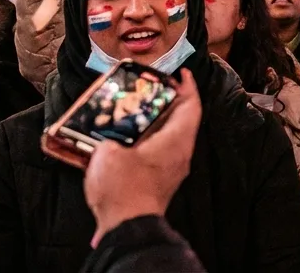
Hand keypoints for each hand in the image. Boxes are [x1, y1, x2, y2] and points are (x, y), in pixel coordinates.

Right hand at [84, 69, 201, 245]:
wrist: (127, 226)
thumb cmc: (124, 188)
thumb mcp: (109, 152)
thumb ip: (110, 137)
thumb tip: (108, 138)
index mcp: (176, 141)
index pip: (191, 106)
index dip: (188, 87)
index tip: (181, 73)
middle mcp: (180, 155)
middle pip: (180, 121)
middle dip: (168, 103)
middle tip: (151, 89)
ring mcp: (171, 170)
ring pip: (169, 138)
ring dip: (155, 123)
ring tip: (134, 111)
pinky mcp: (158, 182)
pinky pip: (157, 154)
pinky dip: (145, 142)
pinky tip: (124, 140)